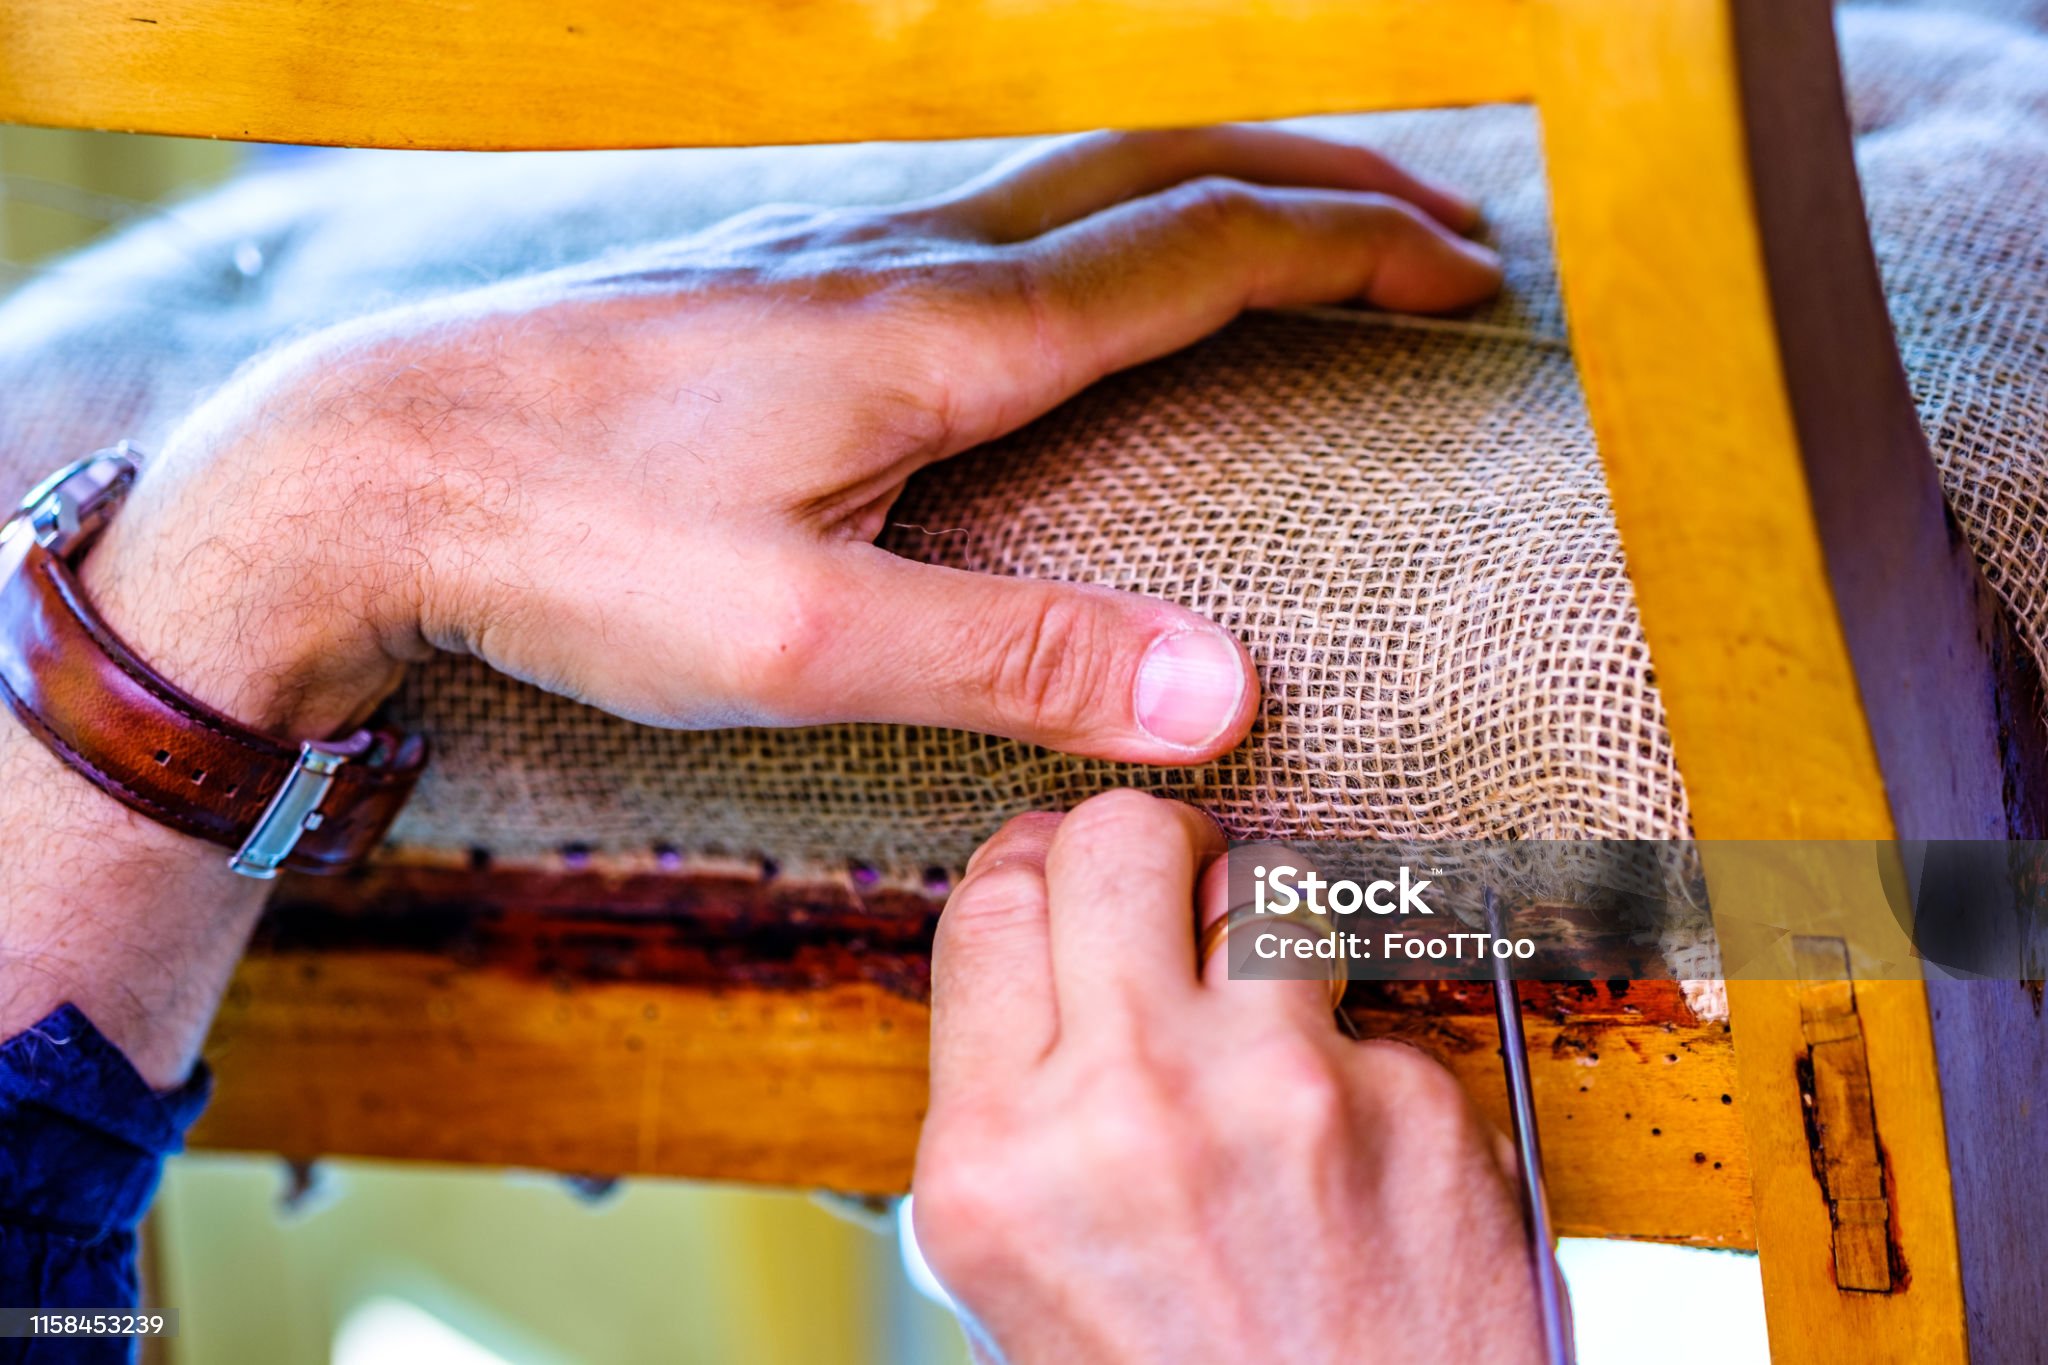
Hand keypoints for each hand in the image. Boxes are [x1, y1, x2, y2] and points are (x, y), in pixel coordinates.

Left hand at [80, 126, 1499, 753]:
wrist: (369, 461)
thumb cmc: (571, 547)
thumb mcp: (800, 643)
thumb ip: (1017, 660)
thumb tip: (1222, 692)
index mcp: (947, 334)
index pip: (1203, 251)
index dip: (1352, 254)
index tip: (1466, 276)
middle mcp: (911, 260)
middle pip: (1163, 173)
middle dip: (1322, 188)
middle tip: (1437, 228)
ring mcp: (842, 251)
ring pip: (1079, 177)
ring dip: (1217, 190)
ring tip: (1302, 236)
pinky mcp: (786, 280)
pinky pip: (996, 215)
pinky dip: (1110, 221)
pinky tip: (1092, 278)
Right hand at [912, 790, 1547, 1363]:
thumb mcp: (1018, 1284)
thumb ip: (1020, 1112)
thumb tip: (1043, 968)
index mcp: (998, 1159)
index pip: (992, 898)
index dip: (1036, 872)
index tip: (1068, 886)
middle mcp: (1129, 1105)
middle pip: (1120, 837)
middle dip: (1150, 850)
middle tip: (1175, 897)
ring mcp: (1285, 1097)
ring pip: (1271, 883)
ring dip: (1268, 930)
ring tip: (1275, 1019)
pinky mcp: (1421, 1112)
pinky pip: (1378, 1015)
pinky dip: (1368, 1068)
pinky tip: (1362, 1162)